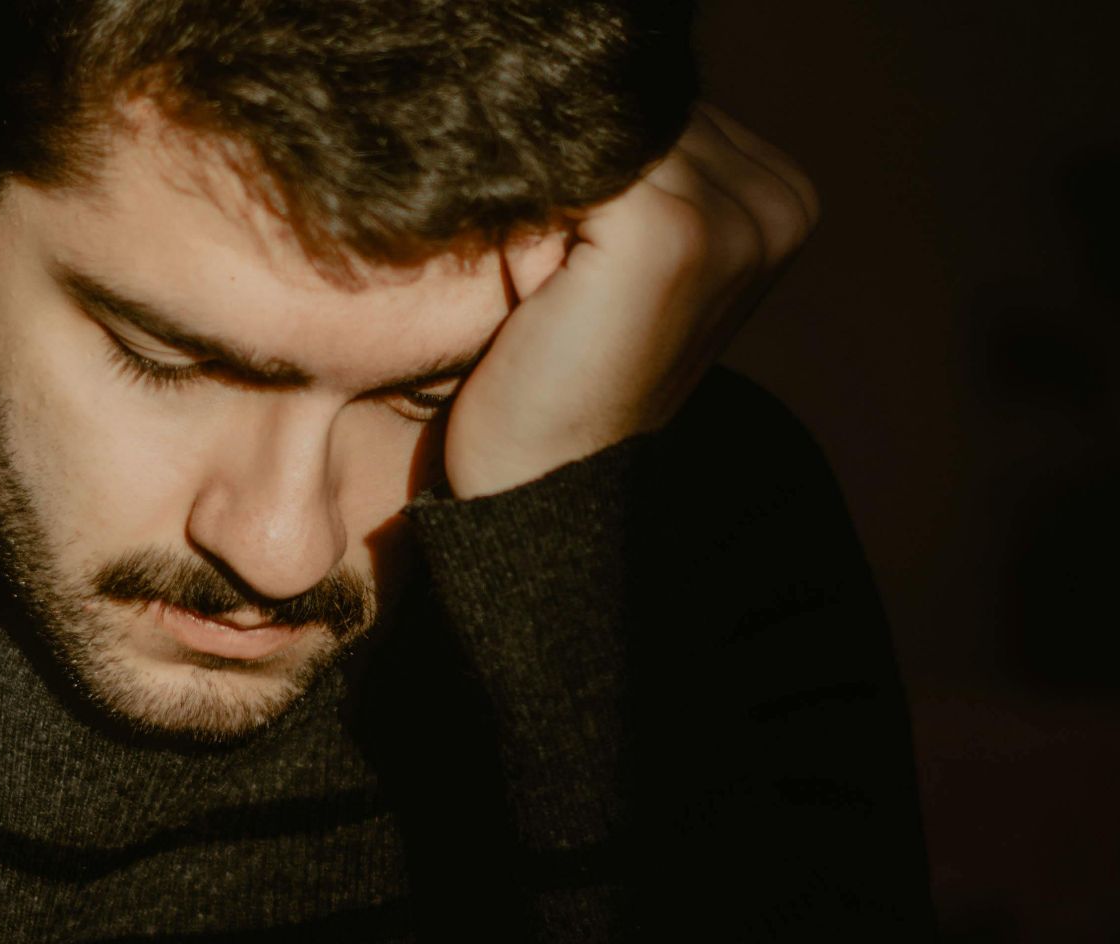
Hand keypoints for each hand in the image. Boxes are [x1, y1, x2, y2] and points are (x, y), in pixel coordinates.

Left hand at [443, 103, 821, 497]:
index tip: (571, 233)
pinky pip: (581, 159)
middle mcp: (779, 205)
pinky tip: (528, 268)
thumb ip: (640, 173)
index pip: (668, 110)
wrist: (549, 483)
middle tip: (551, 260)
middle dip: (583, 162)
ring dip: (554, 183)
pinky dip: (534, 197)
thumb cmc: (567, 371)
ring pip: (610, 131)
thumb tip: (593, 88)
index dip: (602, 154)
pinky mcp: (671, 235)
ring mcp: (733, 220)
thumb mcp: (624, 259)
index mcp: (786, 201)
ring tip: (542, 271)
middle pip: (645, 111)